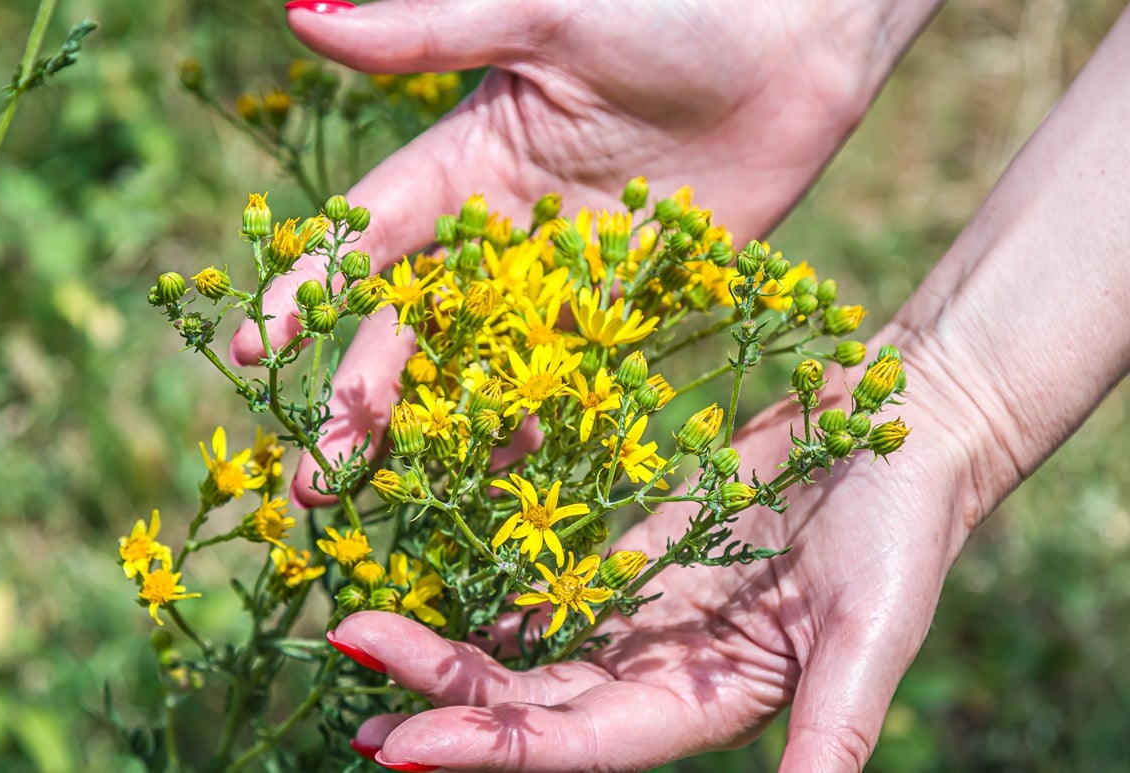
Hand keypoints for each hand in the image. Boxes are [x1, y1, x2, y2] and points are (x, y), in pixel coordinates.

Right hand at [231, 0, 937, 504]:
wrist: (794, 39)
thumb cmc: (667, 6)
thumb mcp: (544, 15)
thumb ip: (430, 32)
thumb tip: (299, 14)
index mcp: (464, 157)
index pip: (368, 234)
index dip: (308, 286)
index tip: (252, 345)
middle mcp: (500, 228)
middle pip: (413, 325)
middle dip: (360, 397)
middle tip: (312, 476)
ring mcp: (560, 275)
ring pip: (482, 365)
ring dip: (435, 430)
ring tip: (386, 497)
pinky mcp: (625, 304)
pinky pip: (569, 376)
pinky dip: (536, 422)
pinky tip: (501, 472)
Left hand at [328, 352, 972, 771]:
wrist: (902, 432)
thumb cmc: (903, 534)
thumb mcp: (873, 637)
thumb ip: (832, 740)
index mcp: (707, 705)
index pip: (581, 744)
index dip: (493, 749)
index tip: (400, 744)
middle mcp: (661, 674)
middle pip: (532, 702)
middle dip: (440, 692)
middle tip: (347, 654)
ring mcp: (642, 613)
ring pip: (526, 647)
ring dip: (447, 646)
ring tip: (357, 629)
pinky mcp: (635, 553)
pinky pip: (548, 581)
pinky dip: (490, 590)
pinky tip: (427, 581)